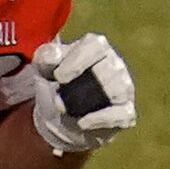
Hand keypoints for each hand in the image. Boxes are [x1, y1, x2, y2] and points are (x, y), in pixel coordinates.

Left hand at [29, 32, 134, 153]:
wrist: (61, 116)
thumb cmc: (56, 84)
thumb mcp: (44, 68)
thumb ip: (46, 57)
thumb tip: (51, 56)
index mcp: (96, 48)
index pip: (96, 45)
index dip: (78, 60)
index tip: (58, 77)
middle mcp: (114, 65)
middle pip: (110, 68)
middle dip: (82, 84)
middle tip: (57, 98)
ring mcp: (123, 88)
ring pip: (119, 89)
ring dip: (90, 101)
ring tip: (65, 110)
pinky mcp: (125, 112)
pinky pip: (123, 114)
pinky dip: (102, 119)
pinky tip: (82, 123)